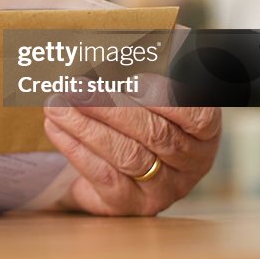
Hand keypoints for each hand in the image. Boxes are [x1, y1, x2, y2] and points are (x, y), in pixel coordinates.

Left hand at [43, 90, 220, 215]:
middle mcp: (191, 163)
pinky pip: (104, 177)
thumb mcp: (148, 92)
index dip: (167, 97)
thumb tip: (116, 53)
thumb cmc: (135, 114)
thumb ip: (143, 74)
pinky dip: (76, 149)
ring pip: (128, 155)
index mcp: (204, 131)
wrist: (111, 159)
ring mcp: (164, 189)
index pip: (196, 114)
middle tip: (75, 88)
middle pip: (154, 133)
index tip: (134, 80)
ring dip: (87, 127)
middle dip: (110, 107)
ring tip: (57, 105)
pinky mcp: (132, 205)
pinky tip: (55, 128)